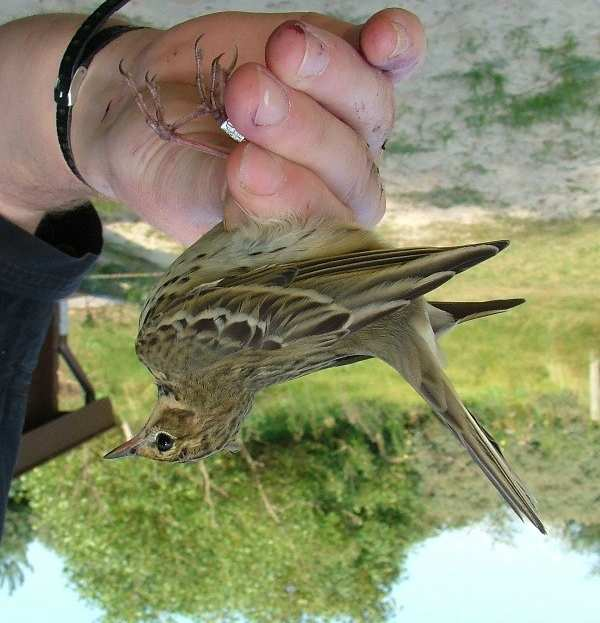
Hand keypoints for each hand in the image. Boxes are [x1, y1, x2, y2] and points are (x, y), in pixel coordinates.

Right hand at [71, 9, 425, 242]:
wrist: (147, 109)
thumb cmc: (165, 165)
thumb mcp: (179, 187)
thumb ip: (220, 191)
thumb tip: (253, 177)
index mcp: (303, 231)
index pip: (317, 226)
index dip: (291, 197)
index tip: (245, 166)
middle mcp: (336, 185)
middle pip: (347, 164)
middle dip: (300, 129)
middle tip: (246, 95)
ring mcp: (349, 125)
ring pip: (368, 106)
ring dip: (330, 75)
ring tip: (281, 50)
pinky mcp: (349, 65)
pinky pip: (393, 59)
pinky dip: (395, 46)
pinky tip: (382, 37)